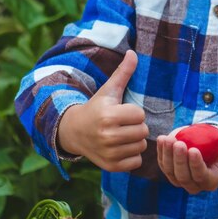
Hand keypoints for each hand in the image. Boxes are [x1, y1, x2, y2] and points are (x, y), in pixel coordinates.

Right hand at [58, 50, 148, 171]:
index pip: (140, 115)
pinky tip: (121, 148)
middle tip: (122, 125)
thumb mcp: (108, 91)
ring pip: (141, 146)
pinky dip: (131, 156)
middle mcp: (108, 136)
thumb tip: (133, 52)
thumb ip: (123, 73)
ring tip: (121, 136)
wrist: (74, 132)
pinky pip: (136, 162)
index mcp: (108, 116)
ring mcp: (109, 153)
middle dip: (136, 127)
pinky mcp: (110, 166)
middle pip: (143, 132)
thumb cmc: (96, 108)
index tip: (122, 112)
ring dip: (135, 141)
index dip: (133, 112)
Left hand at [157, 126, 217, 193]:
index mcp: (210, 181)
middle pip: (183, 176)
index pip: (201, 176)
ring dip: (167, 155)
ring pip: (169, 170)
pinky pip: (162, 162)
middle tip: (179, 143)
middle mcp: (193, 184)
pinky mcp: (168, 169)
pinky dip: (160, 151)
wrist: (209, 139)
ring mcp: (179, 178)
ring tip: (168, 139)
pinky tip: (162, 139)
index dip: (196, 165)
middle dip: (179, 160)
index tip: (193, 149)